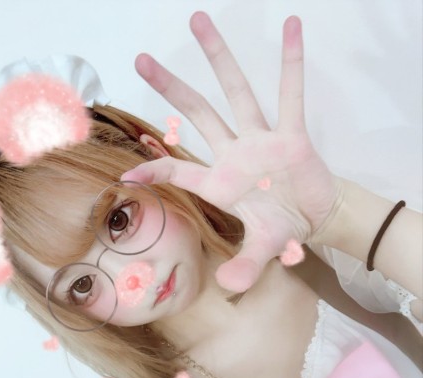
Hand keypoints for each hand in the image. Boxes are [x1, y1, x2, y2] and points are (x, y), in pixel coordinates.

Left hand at [121, 12, 339, 292]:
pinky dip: (292, 64)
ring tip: (197, 21)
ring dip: (218, 58)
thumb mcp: (264, 249)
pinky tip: (290, 28)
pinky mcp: (291, 134)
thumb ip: (245, 266)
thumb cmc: (282, 227)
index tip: (125, 175)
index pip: (178, 173)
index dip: (153, 172)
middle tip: (140, 59)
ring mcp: (261, 139)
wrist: (316, 217)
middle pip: (197, 115)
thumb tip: (227, 286)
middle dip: (171, 88)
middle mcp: (233, 154)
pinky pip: (291, 95)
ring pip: (235, 93)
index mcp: (219, 184)